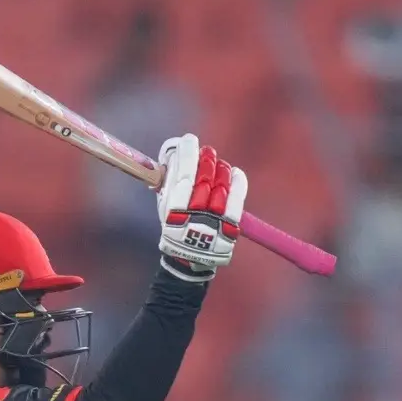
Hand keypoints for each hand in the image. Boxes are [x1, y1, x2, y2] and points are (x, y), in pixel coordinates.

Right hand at [156, 134, 247, 281]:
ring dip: (220, 168)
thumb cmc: (176, 227)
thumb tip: (171, 157)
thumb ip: (167, 184)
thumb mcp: (164, 209)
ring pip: (221, 186)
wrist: (190, 260)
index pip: (183, 175)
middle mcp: (195, 214)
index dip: (187, 154)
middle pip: (204, 178)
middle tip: (205, 151)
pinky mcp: (230, 225)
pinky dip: (237, 182)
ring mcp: (214, 220)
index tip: (188, 140)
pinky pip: (237, 198)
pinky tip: (234, 172)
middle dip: (205, 158)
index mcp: (174, 210)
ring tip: (217, 162)